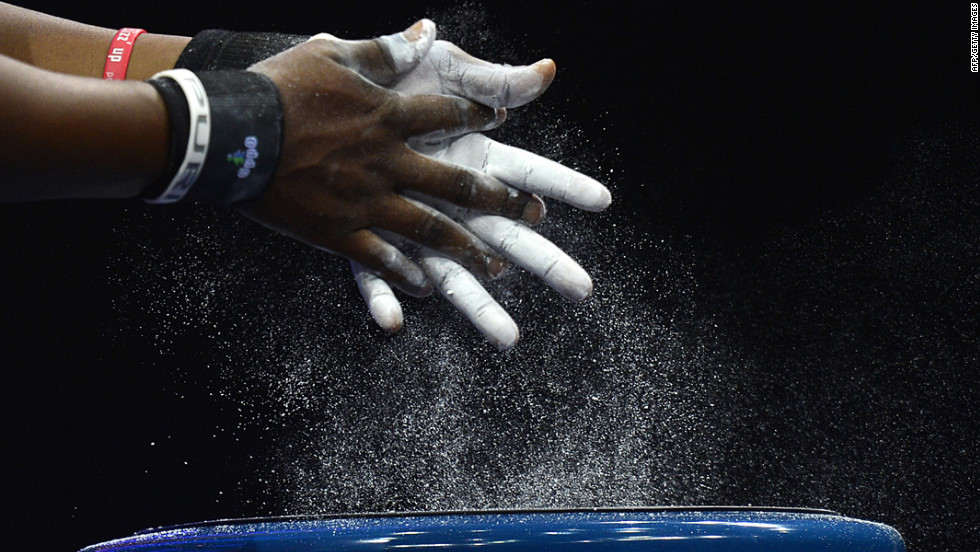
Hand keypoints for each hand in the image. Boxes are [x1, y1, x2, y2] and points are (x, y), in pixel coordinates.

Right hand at [242, 34, 545, 296]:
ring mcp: (367, 202)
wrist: (227, 132)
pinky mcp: (338, 233)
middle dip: (500, 201)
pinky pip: (381, 261)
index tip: (502, 122)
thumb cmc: (278, 87)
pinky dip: (406, 277)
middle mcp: (389, 162)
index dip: (479, 116)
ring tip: (497, 269)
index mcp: (390, 116)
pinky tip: (426, 289)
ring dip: (467, 251)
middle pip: (458, 184)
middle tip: (531, 215)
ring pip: (431, 231)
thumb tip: (425, 31)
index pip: (450, 115)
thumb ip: (385, 50)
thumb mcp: (333, 54)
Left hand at [313, 23, 610, 348]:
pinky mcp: (367, 240)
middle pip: (507, 237)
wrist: (326, 104)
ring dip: (480, 306)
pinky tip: (392, 322)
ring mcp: (414, 226)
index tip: (602, 201)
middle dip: (546, 262)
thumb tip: (547, 71)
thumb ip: (492, 80)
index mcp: (475, 162)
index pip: (530, 174)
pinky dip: (383, 296)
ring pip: (454, 273)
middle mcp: (452, 202)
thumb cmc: (394, 86)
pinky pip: (376, 274)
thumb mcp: (446, 74)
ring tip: (508, 339)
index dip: (565, 185)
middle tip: (582, 289)